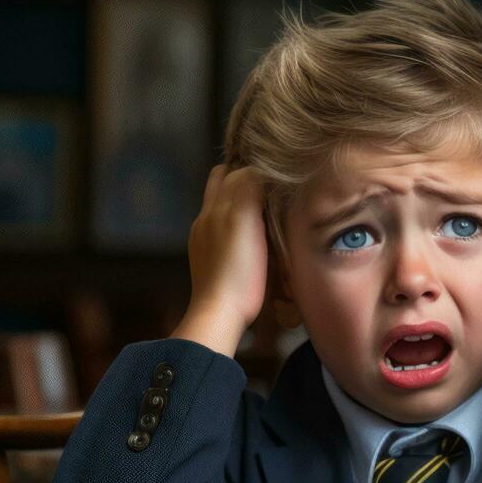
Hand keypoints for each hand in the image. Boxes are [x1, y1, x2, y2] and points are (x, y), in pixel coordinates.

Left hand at [171, 164, 268, 353]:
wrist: (220, 313)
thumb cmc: (238, 269)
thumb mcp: (245, 219)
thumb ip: (248, 187)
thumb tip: (259, 169)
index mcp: (214, 207)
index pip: (233, 172)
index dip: (255, 169)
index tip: (277, 173)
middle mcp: (205, 219)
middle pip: (222, 185)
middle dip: (243, 181)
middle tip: (270, 188)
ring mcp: (205, 241)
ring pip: (223, 208)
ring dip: (241, 204)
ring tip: (264, 210)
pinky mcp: (210, 261)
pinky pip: (223, 231)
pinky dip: (237, 225)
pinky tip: (251, 237)